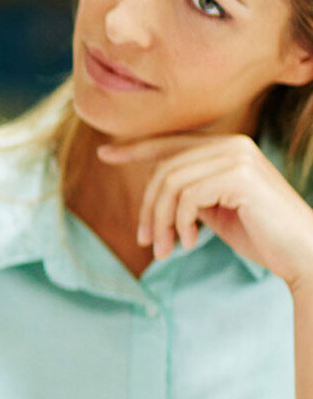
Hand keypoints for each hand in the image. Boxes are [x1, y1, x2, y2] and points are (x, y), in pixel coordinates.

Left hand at [98, 134, 312, 290]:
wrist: (300, 253)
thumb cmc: (259, 235)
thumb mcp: (214, 209)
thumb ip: (189, 193)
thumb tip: (153, 191)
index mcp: (227, 148)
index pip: (172, 145)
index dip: (136, 149)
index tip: (105, 155)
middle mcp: (233, 145)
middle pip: (164, 169)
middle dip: (148, 209)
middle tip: (145, 242)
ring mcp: (237, 157)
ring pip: (170, 184)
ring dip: (160, 222)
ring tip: (163, 250)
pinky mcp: (239, 176)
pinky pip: (187, 197)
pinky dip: (180, 223)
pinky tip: (190, 243)